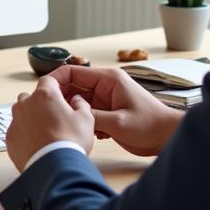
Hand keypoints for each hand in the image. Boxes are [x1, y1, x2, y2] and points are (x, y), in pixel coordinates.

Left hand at [6, 74, 95, 170]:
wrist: (53, 168)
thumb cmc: (69, 142)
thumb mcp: (86, 119)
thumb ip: (81, 104)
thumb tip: (77, 100)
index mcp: (45, 95)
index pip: (49, 79)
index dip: (57, 84)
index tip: (61, 89)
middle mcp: (26, 104)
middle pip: (32, 95)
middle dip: (42, 102)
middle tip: (55, 115)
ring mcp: (15, 121)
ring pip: (22, 112)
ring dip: (31, 116)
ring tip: (45, 131)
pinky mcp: (10, 138)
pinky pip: (17, 129)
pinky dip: (24, 133)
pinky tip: (37, 143)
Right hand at [48, 65, 182, 156]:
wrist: (167, 137)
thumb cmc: (150, 125)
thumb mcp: (118, 122)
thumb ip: (93, 117)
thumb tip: (70, 114)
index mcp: (108, 79)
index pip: (74, 72)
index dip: (56, 80)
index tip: (43, 93)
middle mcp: (105, 86)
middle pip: (73, 87)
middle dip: (63, 100)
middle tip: (51, 114)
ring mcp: (106, 100)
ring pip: (79, 103)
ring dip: (74, 114)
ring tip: (67, 126)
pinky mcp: (108, 113)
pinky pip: (87, 114)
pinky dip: (83, 123)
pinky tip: (86, 134)